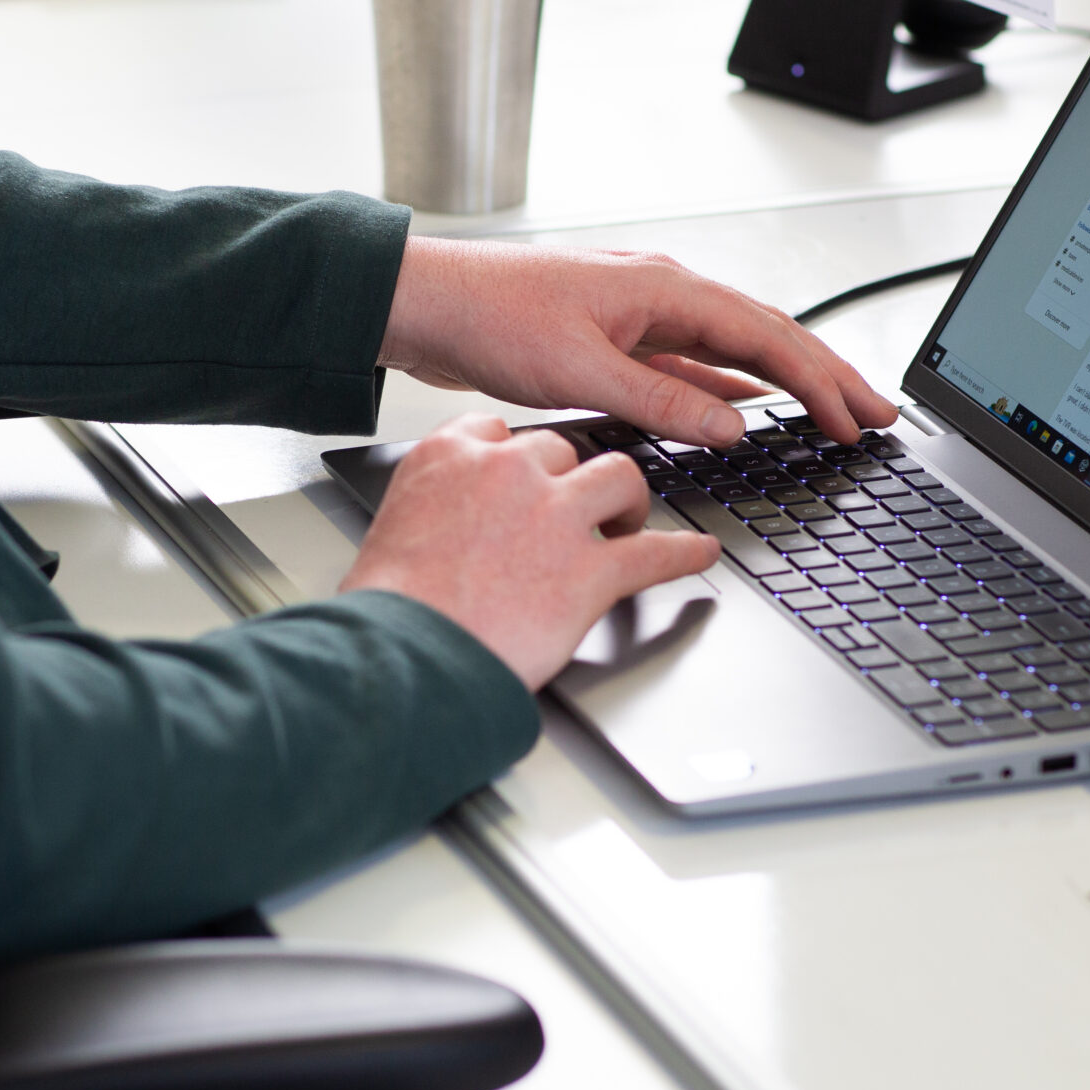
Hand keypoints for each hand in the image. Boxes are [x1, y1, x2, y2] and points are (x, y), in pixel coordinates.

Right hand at [339, 415, 719, 689]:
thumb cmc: (392, 610)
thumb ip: (435, 508)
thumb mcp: (395, 530)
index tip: (527, 474)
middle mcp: (508, 472)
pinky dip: (683, 553)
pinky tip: (697, 553)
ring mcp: (555, 517)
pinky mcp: (591, 571)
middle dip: (570, 480)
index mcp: (450, 457)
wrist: (402, 657)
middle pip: (562, 450)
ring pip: (617, 477)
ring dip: (626, 501)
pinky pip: (654, 552)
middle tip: (575, 510)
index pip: (500, 431)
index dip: (519, 458)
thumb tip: (454, 524)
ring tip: (626, 522)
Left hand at [379, 238, 899, 451]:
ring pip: (735, 355)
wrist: (427, 303)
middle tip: (878, 416)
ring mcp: (643, 318)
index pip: (770, 337)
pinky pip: (693, 368)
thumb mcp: (583, 371)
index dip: (822, 382)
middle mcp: (663, 294)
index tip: (858, 419)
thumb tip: (734, 427)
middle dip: (828, 379)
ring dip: (786, 386)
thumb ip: (663, 404)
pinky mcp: (618, 341)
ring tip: (833, 415)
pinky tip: (748, 412)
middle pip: (768, 339)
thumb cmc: (491, 317)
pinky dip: (729, 391)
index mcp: (666, 288)